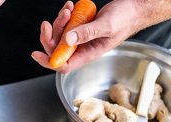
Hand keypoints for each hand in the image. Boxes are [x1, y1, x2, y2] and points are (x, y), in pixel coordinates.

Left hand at [32, 0, 147, 72]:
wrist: (134, 8)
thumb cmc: (126, 18)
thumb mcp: (106, 25)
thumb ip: (87, 33)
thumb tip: (67, 40)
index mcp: (89, 54)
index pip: (63, 65)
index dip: (48, 61)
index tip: (36, 53)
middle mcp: (83, 48)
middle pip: (57, 49)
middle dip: (51, 35)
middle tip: (51, 22)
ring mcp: (82, 38)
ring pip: (60, 35)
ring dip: (59, 21)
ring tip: (68, 9)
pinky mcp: (82, 28)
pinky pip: (67, 25)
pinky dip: (65, 15)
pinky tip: (70, 6)